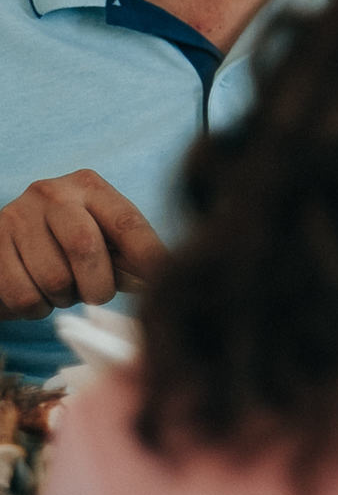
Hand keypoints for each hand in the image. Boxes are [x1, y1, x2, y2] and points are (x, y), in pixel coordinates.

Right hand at [0, 171, 169, 319]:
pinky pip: (23, 295)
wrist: (9, 249)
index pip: (127, 223)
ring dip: (64, 298)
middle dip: (99, 286)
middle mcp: (51, 192)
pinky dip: (37, 308)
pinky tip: (38, 292)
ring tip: (62, 288)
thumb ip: (133, 259)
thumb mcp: (106, 243)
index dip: (149, 256)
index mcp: (89, 186)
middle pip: (84, 247)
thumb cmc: (70, 247)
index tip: (165, 281)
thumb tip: (163, 279)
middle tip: (97, 295)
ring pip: (53, 278)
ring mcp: (16, 216)